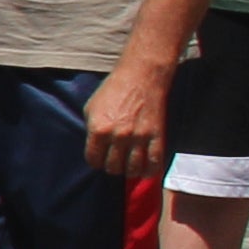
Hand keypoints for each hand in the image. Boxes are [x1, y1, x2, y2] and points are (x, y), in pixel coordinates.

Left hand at [81, 56, 168, 181]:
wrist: (141, 77)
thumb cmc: (113, 90)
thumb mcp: (91, 108)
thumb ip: (91, 130)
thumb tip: (94, 148)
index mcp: (98, 129)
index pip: (93, 160)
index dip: (95, 161)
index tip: (99, 159)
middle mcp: (118, 136)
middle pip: (113, 167)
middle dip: (111, 167)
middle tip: (114, 161)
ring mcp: (139, 138)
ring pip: (133, 169)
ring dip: (129, 171)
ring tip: (128, 165)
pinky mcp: (157, 136)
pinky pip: (154, 163)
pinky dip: (150, 171)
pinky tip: (145, 170)